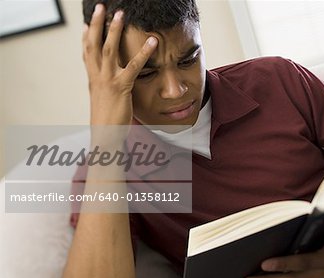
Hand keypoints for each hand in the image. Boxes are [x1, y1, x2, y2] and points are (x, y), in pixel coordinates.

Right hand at [82, 3, 157, 125]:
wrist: (104, 136)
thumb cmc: (107, 121)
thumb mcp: (103, 100)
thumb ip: (104, 88)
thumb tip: (108, 83)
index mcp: (93, 79)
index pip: (87, 53)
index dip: (86, 37)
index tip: (88, 23)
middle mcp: (97, 76)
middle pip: (94, 45)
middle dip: (97, 24)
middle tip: (101, 7)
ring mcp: (107, 80)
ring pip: (109, 50)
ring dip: (113, 30)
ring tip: (120, 14)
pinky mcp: (121, 87)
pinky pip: (134, 67)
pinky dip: (143, 53)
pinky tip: (152, 42)